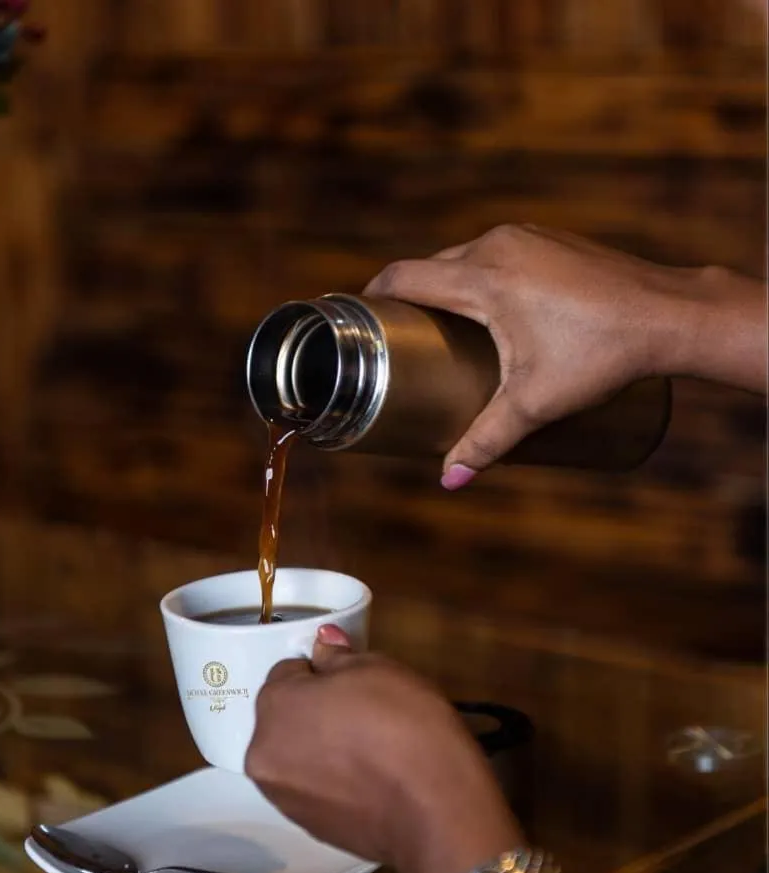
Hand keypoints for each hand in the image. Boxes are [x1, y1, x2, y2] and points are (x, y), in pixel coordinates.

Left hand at [246, 625, 521, 872]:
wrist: (437, 811)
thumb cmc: (403, 725)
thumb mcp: (376, 669)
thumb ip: (338, 655)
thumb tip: (323, 641)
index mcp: (273, 706)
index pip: (287, 671)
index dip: (322, 672)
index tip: (354, 683)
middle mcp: (262, 754)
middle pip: (285, 717)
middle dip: (313, 711)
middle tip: (362, 715)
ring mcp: (283, 797)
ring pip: (297, 754)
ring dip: (319, 747)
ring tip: (368, 751)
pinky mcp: (308, 829)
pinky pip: (314, 789)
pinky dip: (331, 781)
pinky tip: (369, 781)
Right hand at [364, 224, 722, 488]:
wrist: (669, 315)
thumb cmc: (603, 354)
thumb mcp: (535, 403)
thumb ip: (486, 441)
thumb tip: (450, 481)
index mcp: (483, 279)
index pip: (405, 276)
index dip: (373, 295)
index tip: (357, 318)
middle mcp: (499, 246)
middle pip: (430, 267)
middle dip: (407, 298)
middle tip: (396, 337)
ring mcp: (527, 237)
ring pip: (463, 256)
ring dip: (444, 284)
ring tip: (435, 324)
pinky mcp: (549, 240)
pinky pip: (494, 252)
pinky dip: (476, 274)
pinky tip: (482, 303)